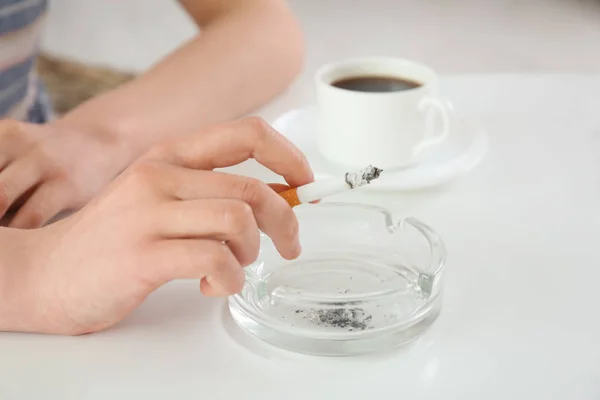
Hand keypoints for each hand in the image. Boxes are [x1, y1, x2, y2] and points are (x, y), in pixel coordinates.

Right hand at [5, 117, 312, 334]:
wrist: (43, 273)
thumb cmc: (111, 239)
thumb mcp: (157, 197)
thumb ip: (207, 193)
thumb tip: (276, 201)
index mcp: (168, 156)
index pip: (246, 134)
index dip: (288, 156)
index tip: (305, 184)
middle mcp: (160, 176)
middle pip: (253, 189)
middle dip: (286, 222)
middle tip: (288, 247)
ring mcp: (149, 214)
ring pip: (239, 223)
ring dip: (250, 254)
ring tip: (230, 269)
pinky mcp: (143, 255)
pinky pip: (215, 260)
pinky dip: (228, 279)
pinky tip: (208, 285)